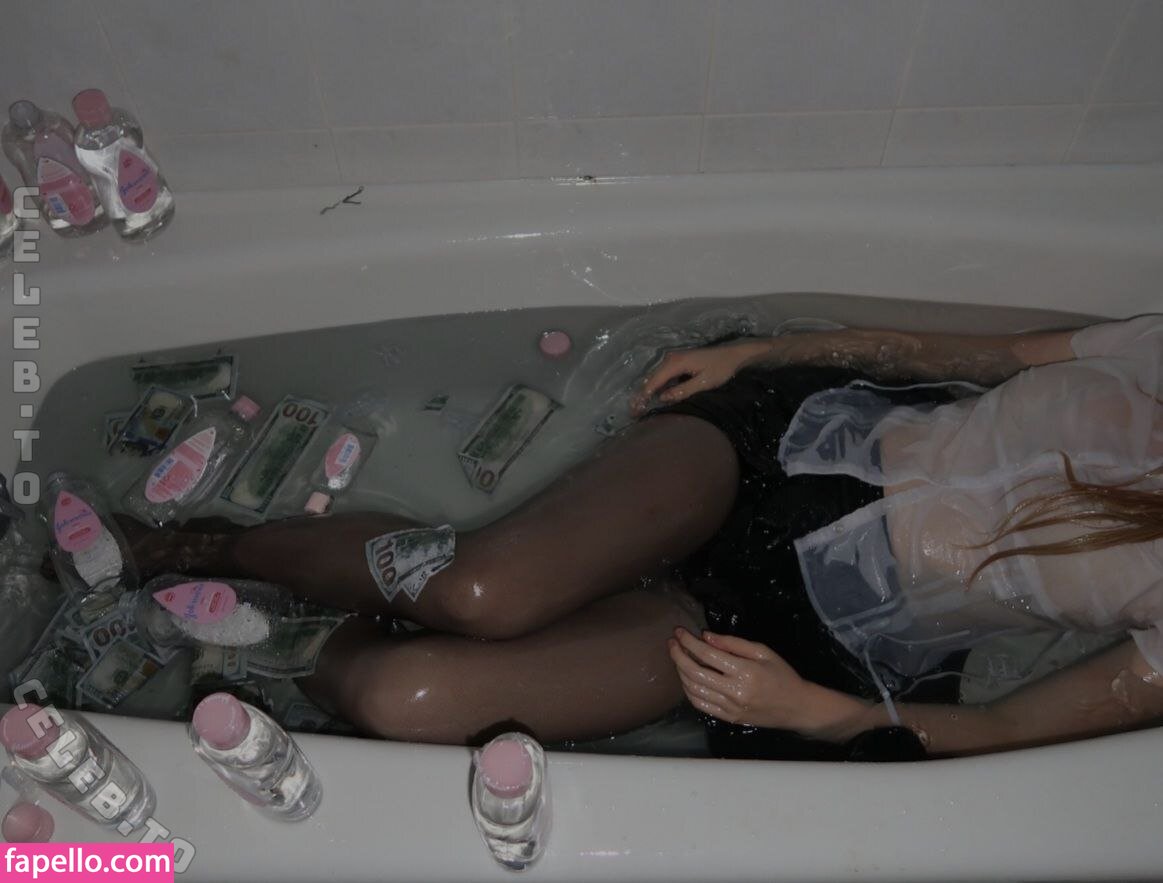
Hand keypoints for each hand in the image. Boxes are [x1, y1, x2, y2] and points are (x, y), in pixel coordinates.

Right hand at [629, 340, 772, 413]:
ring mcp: (674, 358)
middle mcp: (671, 358)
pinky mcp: (679, 361)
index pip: (654, 381)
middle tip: (635, 412)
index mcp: (676, 362)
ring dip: (649, 391)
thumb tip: (662, 398)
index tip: (636, 410)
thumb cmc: (722, 369)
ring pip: (656, 376)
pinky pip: (663, 375)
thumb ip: (682, 391)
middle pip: (651, 378)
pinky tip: (654, 397)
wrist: (735, 355)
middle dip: (643, 395)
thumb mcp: (703, 383)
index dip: (643, 396)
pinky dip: (658, 386)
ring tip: (641, 407)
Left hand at [667, 628, 867, 739]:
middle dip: (678, 655)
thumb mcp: (763, 652)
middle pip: (695, 673)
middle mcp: (734, 692)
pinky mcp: (728, 719)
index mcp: (745, 672)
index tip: (679, 632)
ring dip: (680, 672)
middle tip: (672, 643)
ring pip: (694, 690)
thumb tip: (705, 637)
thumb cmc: (782, 675)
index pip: (707, 655)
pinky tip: (687, 678)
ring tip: (678, 658)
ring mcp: (730, 708)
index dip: (689, 642)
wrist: (797, 707)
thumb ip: (733, 643)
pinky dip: (689, 691)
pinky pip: (701, 705)